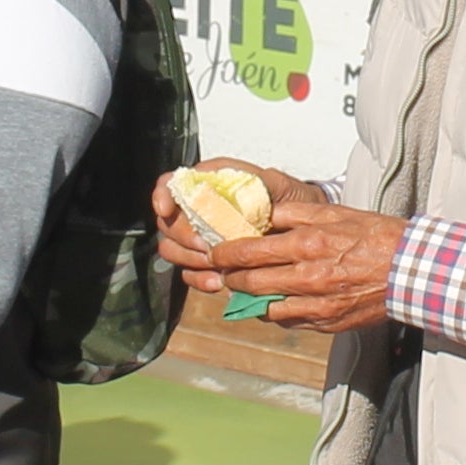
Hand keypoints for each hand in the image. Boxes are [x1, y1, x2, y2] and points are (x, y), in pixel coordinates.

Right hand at [151, 164, 319, 284]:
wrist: (302, 229)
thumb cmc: (288, 201)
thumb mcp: (277, 184)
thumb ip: (257, 182)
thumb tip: (242, 190)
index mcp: (209, 184)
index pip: (171, 184)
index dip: (162, 195)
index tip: (166, 209)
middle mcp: (198, 210)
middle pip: (168, 222)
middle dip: (184, 236)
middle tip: (208, 246)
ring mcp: (200, 238)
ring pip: (172, 250)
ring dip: (191, 260)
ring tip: (216, 266)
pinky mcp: (207, 263)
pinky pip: (190, 274)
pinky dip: (200, 279)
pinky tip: (218, 282)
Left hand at [189, 189, 403, 332]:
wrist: (410, 271)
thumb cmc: (376, 237)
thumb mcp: (334, 213)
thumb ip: (294, 214)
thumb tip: (262, 215)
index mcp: (307, 244)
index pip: (249, 252)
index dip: (224, 253)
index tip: (216, 251)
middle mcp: (307, 277)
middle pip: (249, 282)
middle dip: (230, 276)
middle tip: (225, 269)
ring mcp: (316, 305)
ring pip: (263, 307)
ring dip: (249, 297)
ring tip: (247, 286)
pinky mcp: (325, 323)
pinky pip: (287, 321)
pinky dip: (274, 311)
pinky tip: (275, 300)